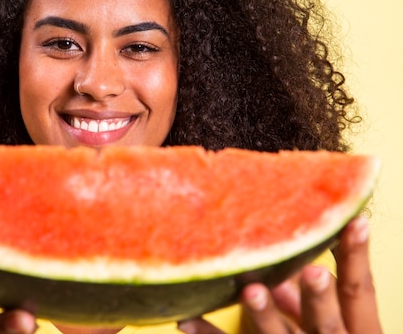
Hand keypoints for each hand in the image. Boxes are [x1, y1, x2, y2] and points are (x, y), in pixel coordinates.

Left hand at [178, 216, 382, 333]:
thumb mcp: (333, 327)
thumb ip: (310, 301)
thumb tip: (291, 266)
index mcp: (356, 331)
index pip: (359, 291)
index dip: (356, 258)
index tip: (353, 223)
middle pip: (327, 322)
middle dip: (319, 298)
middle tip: (312, 272)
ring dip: (265, 315)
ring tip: (251, 292)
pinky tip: (186, 321)